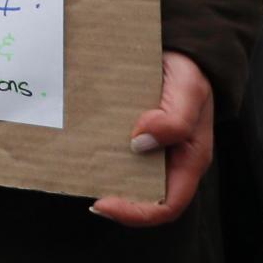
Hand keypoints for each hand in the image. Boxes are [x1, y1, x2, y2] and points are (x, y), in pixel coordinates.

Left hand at [92, 51, 213, 225]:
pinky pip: (113, 147)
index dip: (136, 213)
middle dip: (111, 194)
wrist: (178, 48)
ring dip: (100, 172)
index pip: (166, 205)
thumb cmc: (190, 72)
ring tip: (71, 162)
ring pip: (123, 172)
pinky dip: (96, 148)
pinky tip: (76, 139)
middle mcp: (167, 159)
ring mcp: (149, 147)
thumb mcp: (189, 91)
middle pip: (140, 193)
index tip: (102, 203)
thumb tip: (141, 142)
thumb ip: (174, 119)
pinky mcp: (131, 131)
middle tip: (77, 180)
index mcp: (188, 159)